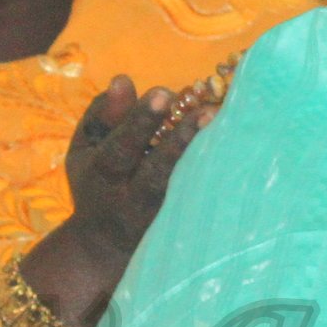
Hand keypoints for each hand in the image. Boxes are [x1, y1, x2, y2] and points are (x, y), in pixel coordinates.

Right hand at [16, 71, 224, 325]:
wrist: (102, 246)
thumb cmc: (95, 181)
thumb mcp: (86, 148)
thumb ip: (103, 114)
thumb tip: (124, 81)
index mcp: (103, 175)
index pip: (121, 146)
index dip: (140, 121)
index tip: (164, 92)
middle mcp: (131, 198)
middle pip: (157, 171)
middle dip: (179, 140)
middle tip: (205, 109)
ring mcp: (160, 215)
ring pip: (185, 188)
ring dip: (206, 157)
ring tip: (226, 125)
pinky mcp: (182, 224)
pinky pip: (202, 201)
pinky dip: (218, 175)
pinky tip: (240, 147)